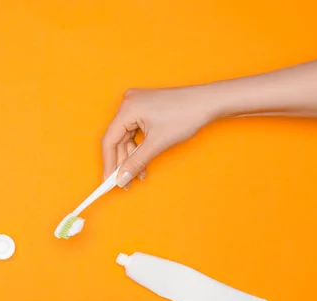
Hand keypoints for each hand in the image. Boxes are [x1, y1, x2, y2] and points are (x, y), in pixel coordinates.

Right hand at [101, 87, 215, 187]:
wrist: (208, 102)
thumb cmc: (186, 115)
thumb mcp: (157, 143)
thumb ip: (136, 162)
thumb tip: (121, 179)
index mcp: (127, 108)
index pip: (109, 140)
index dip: (108, 163)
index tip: (107, 181)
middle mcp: (128, 103)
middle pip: (117, 139)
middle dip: (122, 162)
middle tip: (124, 182)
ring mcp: (136, 104)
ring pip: (126, 137)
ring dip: (132, 157)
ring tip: (138, 174)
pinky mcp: (145, 107)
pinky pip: (135, 131)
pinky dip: (139, 147)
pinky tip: (143, 161)